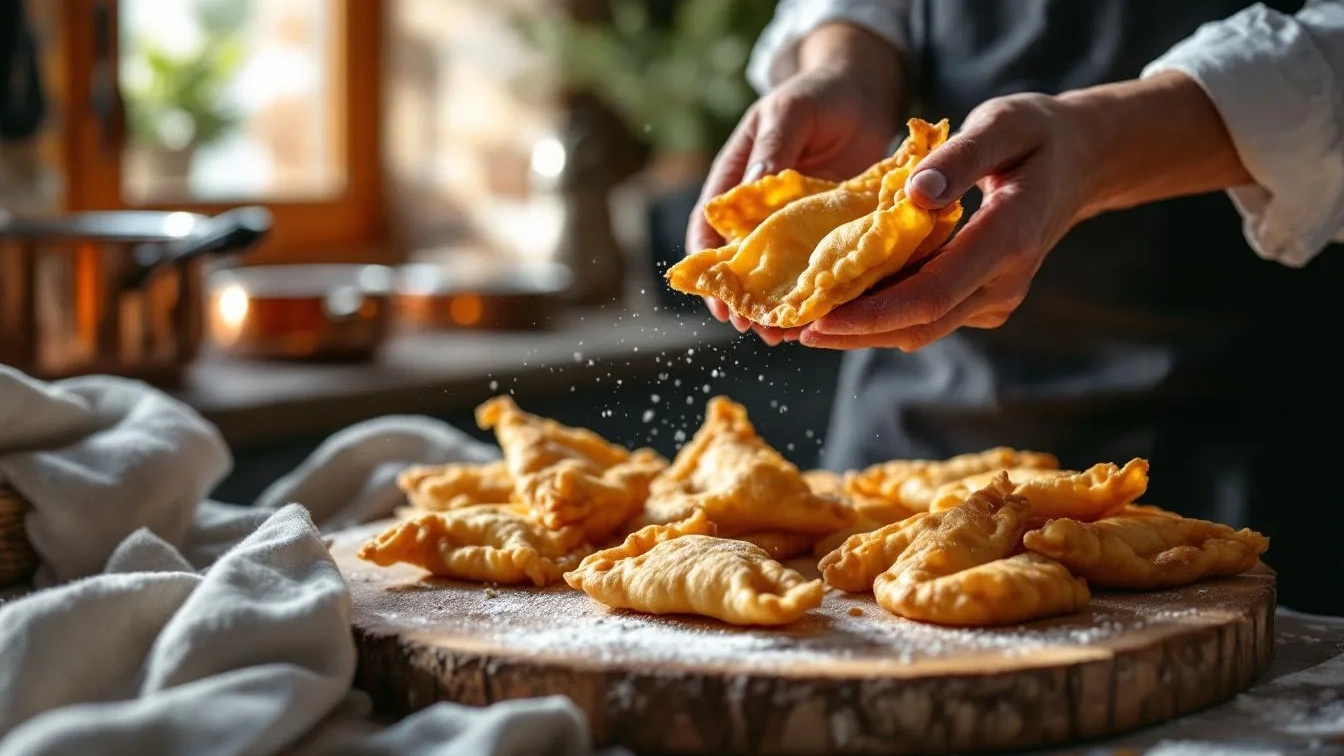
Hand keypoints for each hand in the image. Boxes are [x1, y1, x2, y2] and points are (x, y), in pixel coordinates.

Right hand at [685, 25, 900, 345]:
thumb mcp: (790, 113)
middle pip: (742, 263)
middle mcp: (759, 210)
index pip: (709, 230)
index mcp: (736, 180)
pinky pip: (818, 267)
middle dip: (745, 300)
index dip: (709, 268)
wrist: (863, 91)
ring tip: (787, 335)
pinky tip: (826, 315)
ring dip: (780, 305)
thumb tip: (749, 191)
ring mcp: (792, 225)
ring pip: (779, 274)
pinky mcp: (827, 232)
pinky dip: (818, 292)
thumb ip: (772, 149)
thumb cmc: (818, 95)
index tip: (720, 302)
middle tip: (758, 329)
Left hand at [799, 71, 1251, 350]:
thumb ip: (961, 157)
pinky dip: (882, 314)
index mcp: (1010, 239)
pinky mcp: (982, 301)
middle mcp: (1004, 282)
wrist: (1080, 162)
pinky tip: (838, 303)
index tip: (818, 317)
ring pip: (919, 328)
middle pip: (918, 324)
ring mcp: (996, 298)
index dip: (871, 314)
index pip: (931, 294)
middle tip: (791, 326)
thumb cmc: (1037, 134)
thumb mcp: (1005, 123)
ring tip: (802, 321)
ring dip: (862, 330)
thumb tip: (915, 194)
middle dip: (853, 331)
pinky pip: (926, 315)